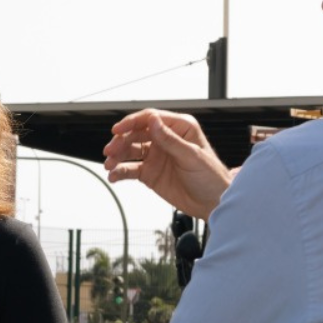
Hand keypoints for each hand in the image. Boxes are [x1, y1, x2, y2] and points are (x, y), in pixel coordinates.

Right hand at [102, 109, 232, 218]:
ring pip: (130, 151)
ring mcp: (156, 156)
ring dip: (117, 156)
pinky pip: (130, 169)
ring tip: (109, 165)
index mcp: (179, 128)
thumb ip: (170, 140)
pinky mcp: (150, 173)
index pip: (150, 119)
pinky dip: (120, 172)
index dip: (132, 122)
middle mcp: (165, 139)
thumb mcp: (192, 157)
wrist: (213, 203)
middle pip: (136, 134)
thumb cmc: (211, 177)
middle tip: (110, 151)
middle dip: (120, 142)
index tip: (117, 130)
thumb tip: (153, 121)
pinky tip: (113, 176)